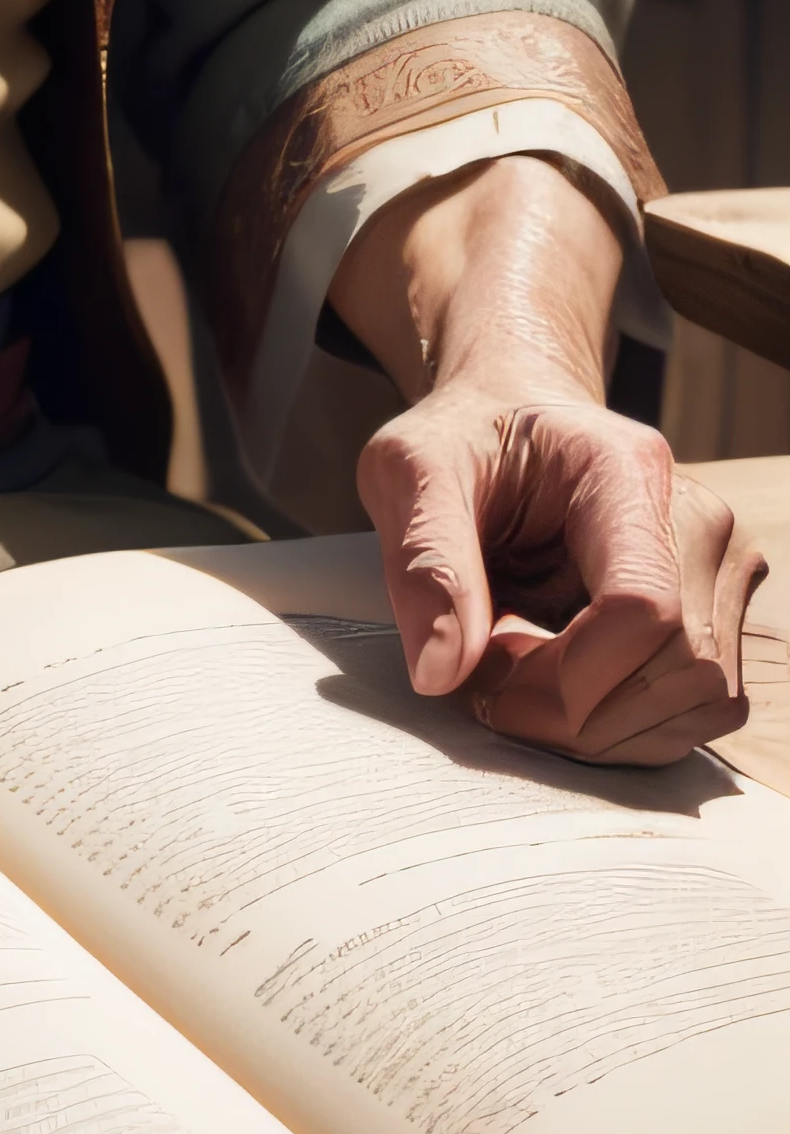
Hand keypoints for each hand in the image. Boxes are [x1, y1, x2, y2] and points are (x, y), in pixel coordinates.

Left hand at [333, 155, 763, 765]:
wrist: (510, 408)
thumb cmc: (455, 433)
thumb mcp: (402, 472)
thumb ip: (420, 562)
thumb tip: (447, 675)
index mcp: (628, 470)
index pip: (641, 615)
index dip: (562, 678)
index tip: (484, 675)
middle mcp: (704, 513)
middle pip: (679, 676)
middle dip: (574, 713)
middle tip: (487, 681)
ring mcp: (731, 562)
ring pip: (704, 705)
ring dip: (603, 725)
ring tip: (522, 673)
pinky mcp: (728, 606)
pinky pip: (705, 708)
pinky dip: (629, 722)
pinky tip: (565, 682)